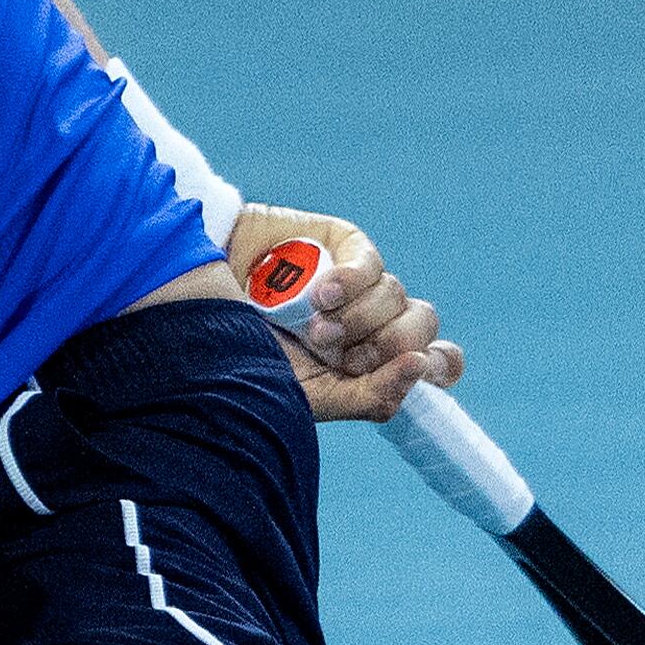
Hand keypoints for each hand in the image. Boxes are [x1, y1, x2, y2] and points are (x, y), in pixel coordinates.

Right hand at [228, 201, 460, 423]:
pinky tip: (321, 296)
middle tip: (335, 354)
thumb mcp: (312, 396)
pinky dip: (351, 284)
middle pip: (421, 328)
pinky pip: (373, 266)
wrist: (206, 310)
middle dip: (382, 347)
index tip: (413, 367)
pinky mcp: (349, 247)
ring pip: (397, 299)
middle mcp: (375, 322)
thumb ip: (371, 397)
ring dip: (354, 321)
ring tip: (310, 329)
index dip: (438, 363)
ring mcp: (364, 284)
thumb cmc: (255, 358)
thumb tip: (422, 365)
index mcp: (374, 362)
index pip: (437, 360)